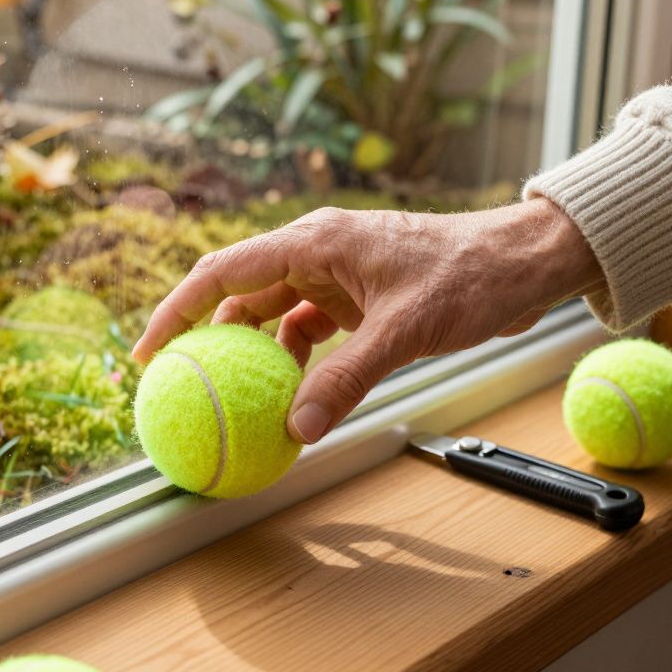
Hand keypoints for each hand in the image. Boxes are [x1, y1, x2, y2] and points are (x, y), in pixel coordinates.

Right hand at [131, 199, 602, 443]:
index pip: (221, 273)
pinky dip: (294, 362)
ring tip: (235, 399)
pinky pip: (307, 331)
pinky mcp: (356, 297)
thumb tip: (297, 429)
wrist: (524, 260)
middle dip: (205, 337)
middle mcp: (314, 253)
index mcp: (313, 242)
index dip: (175, 310)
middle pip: (238, 294)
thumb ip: (346, 379)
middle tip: (180, 383)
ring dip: (254, 356)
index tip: (147, 352)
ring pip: (272, 316)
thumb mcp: (404, 330)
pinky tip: (292, 395)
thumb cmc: (469, 277)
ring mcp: (334, 275)